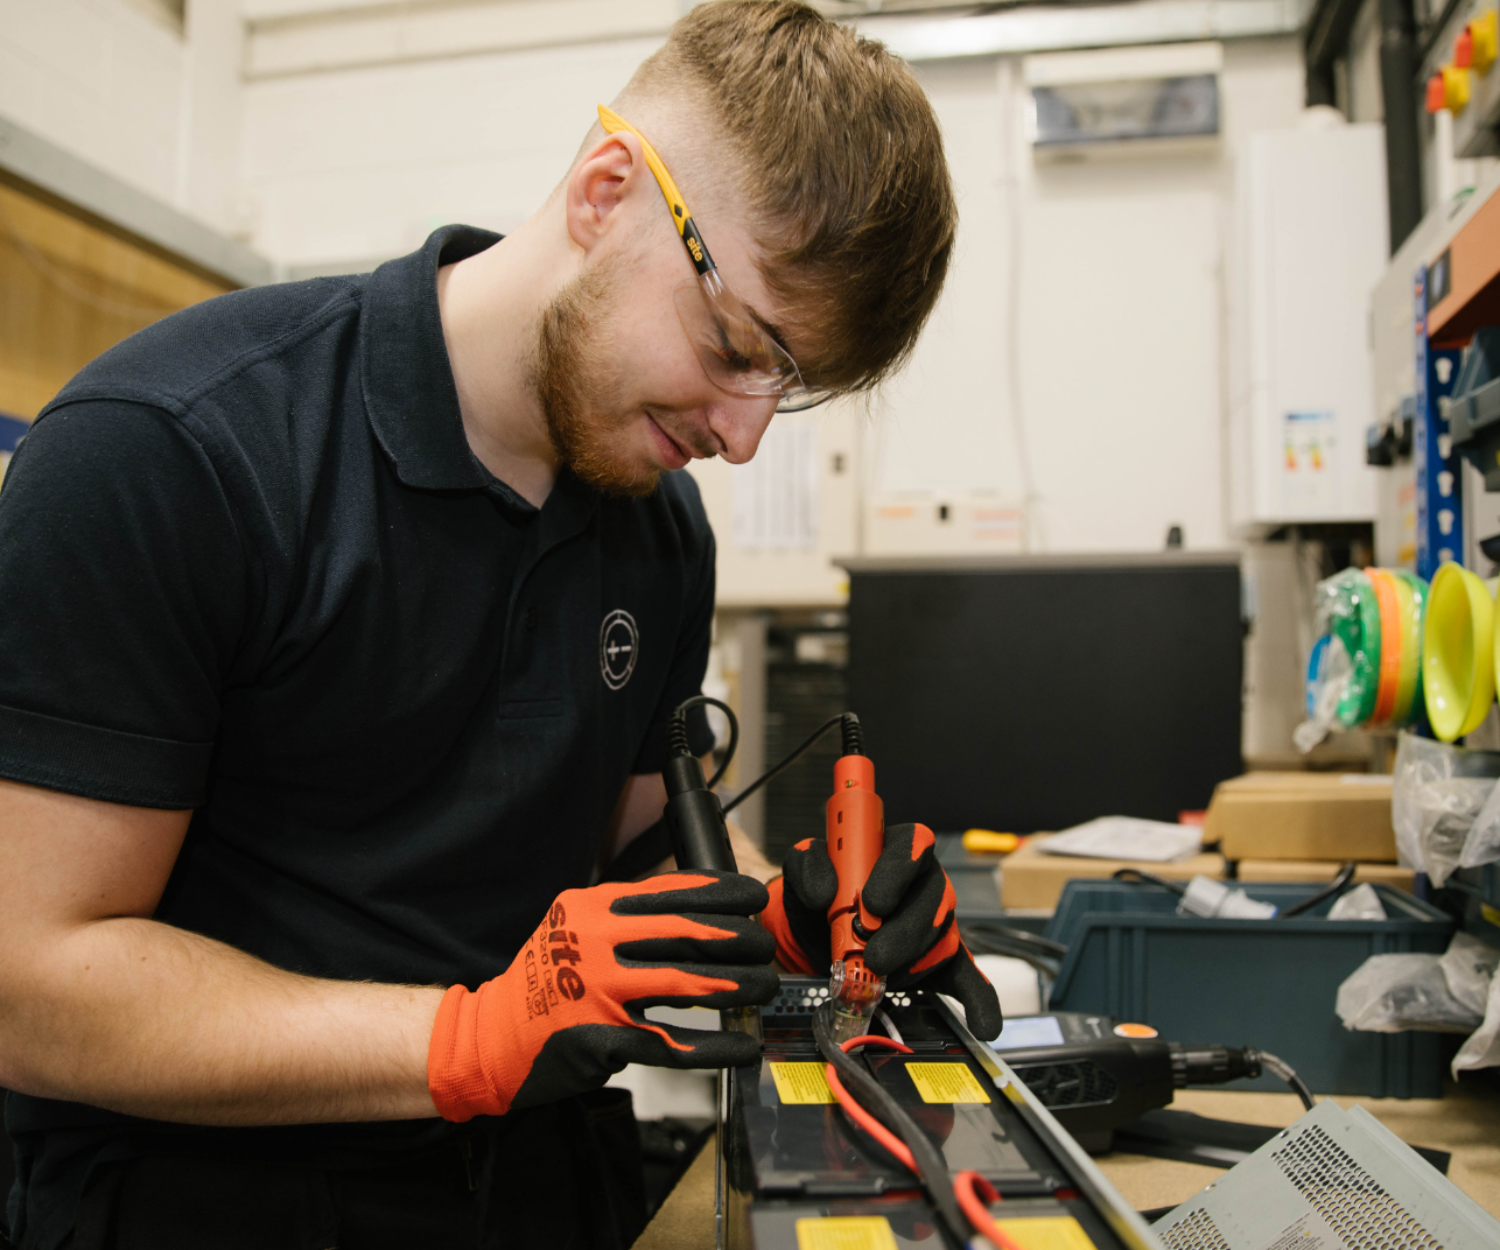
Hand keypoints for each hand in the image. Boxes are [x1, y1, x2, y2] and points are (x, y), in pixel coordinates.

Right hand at [428, 871, 776, 1121]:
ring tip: (764, 987)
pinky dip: (714, 1047)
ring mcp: (598, 989)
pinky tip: (742, 1048)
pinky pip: (671, 1043)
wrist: (489, 1036)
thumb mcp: (576, 929)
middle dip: (738, 938)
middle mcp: (596, 940)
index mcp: (593, 906)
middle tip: (765, 945)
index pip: (670, 891)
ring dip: (736, 986)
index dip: (721, 894)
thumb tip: (700, 919)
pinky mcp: (602, 1038)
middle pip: (686, 933)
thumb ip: (627, 918)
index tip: (753, 897)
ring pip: (687, 983)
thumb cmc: (544, 983)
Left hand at [760, 823, 1001, 1039]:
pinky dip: (979, 1002)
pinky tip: (983, 1025)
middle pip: (935, 899)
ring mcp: (939, 923)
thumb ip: (807, 865)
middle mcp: (925, 882)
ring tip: (879, 976)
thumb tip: (823, 890)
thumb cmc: (818, 894)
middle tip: (872, 956)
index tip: (871, 903)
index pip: (913, 845)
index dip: (897, 873)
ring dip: (911, 965)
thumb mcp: (802, 870)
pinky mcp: (943, 961)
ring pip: (944, 941)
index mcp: (895, 849)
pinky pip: (970, 979)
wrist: (817, 933)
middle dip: (903, 933)